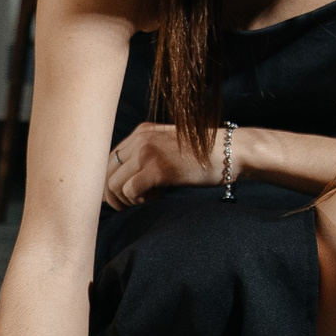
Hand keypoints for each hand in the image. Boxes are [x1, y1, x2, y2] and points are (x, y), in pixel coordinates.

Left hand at [104, 120, 225, 207]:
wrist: (229, 151)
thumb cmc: (202, 155)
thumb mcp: (168, 145)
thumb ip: (146, 154)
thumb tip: (123, 181)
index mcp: (141, 132)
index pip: (108, 159)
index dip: (111, 181)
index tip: (125, 195)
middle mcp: (140, 138)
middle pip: (105, 171)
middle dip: (113, 194)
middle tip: (130, 204)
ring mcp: (147, 152)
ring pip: (113, 183)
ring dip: (124, 199)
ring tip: (144, 200)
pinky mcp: (157, 168)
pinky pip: (128, 190)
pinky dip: (135, 201)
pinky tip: (153, 199)